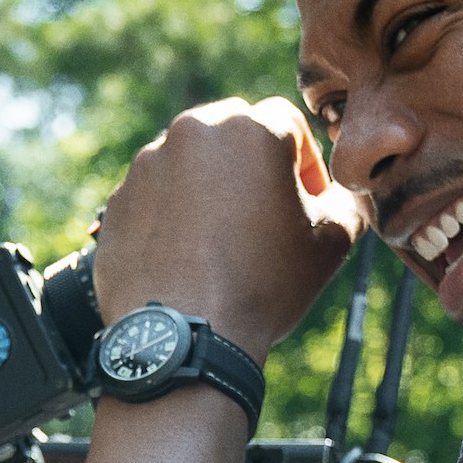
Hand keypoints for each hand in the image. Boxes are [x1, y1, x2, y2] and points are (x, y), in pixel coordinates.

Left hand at [92, 97, 361, 360]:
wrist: (183, 339)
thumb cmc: (262, 287)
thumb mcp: (332, 244)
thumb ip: (345, 204)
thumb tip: (338, 196)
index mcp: (250, 130)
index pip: (287, 123)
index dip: (304, 162)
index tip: (307, 201)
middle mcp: (192, 133)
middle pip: (233, 134)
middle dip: (253, 166)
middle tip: (264, 215)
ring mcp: (147, 165)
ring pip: (190, 163)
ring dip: (210, 189)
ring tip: (223, 242)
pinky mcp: (117, 199)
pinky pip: (155, 196)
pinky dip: (172, 215)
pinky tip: (187, 257)